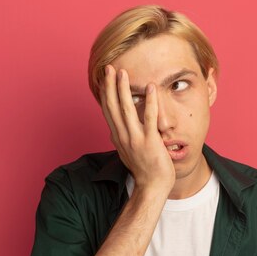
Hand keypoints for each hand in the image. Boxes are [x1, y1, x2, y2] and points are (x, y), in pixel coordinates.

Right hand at [99, 65, 174, 193]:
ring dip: (124, 89)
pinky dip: (150, 102)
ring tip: (123, 72)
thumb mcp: (128, 151)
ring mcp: (135, 139)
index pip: (108, 111)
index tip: (104, 78)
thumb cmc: (143, 169)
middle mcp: (123, 136)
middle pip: (112, 106)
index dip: (105, 94)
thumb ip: (122, 138)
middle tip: (109, 68)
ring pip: (126, 109)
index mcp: (118, 137)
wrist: (153, 186)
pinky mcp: (150, 142)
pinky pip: (149, 118)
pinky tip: (150, 87)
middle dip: (110, 86)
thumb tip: (114, 131)